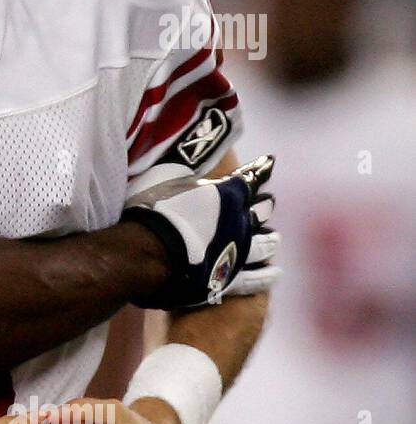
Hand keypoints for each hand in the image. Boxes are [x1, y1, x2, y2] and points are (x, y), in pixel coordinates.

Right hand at [123, 155, 276, 308]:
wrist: (150, 253)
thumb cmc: (153, 210)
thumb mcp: (166, 174)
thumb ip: (184, 163)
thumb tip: (191, 143)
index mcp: (227, 194)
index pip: (248, 180)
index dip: (257, 171)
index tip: (268, 163)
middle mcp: (240, 222)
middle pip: (260, 212)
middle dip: (264, 206)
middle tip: (269, 203)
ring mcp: (238, 252)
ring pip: (263, 246)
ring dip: (269, 241)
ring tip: (275, 239)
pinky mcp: (229, 279)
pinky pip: (255, 280)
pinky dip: (265, 276)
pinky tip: (275, 274)